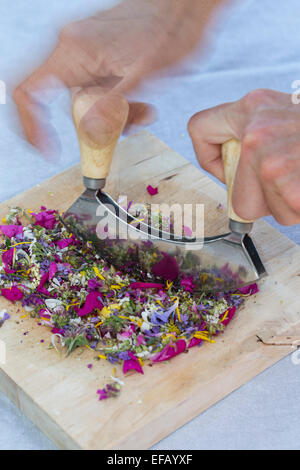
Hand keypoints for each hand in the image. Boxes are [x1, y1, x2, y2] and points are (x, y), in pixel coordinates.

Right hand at [14, 0, 224, 156]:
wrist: (188, 7)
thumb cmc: (171, 31)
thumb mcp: (140, 79)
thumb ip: (109, 109)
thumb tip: (87, 136)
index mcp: (74, 52)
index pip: (30, 93)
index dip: (34, 126)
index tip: (51, 149)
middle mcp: (74, 48)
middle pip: (68, 103)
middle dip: (96, 126)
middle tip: (123, 130)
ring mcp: (88, 51)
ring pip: (89, 100)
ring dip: (115, 116)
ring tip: (144, 112)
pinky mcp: (103, 55)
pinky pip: (102, 89)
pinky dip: (120, 104)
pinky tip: (144, 103)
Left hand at [188, 89, 299, 225]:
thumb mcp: (287, 113)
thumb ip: (258, 132)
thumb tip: (237, 166)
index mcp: (253, 107)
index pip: (200, 129)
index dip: (210, 157)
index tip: (228, 167)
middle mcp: (256, 131)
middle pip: (234, 191)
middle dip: (258, 196)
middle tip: (286, 180)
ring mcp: (272, 161)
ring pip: (258, 208)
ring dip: (284, 202)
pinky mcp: (290, 187)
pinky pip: (285, 215)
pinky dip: (298, 208)